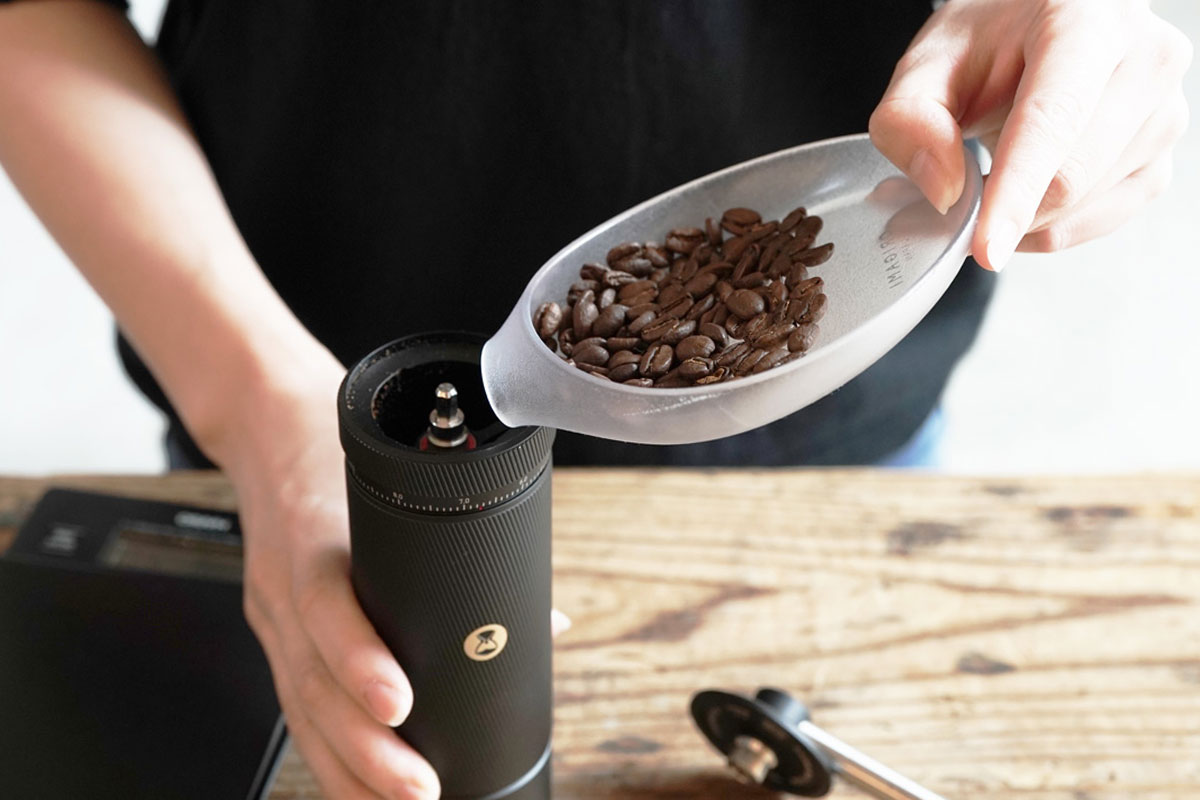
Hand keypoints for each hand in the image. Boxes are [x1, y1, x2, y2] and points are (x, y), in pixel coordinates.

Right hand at [220, 360, 568, 798]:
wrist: (266, 425)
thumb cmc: (340, 446)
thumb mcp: (397, 475)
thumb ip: (467, 545)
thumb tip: (550, 620)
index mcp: (313, 533)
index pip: (325, 605)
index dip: (359, 659)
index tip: (403, 702)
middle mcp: (282, 583)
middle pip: (310, 679)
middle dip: (364, 744)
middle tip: (420, 786)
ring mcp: (269, 613)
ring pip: (298, 705)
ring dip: (346, 767)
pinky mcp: (269, 632)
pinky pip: (292, 703)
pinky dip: (325, 753)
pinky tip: (355, 789)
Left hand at [869, 0, 1191, 270]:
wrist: (1039, 24)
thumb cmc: (989, 41)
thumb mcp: (927, 64)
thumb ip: (911, 120)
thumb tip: (944, 191)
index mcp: (1086, 20)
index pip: (1052, 122)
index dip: (1014, 194)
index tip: (986, 250)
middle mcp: (1143, 59)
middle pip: (1072, 176)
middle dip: (1003, 209)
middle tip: (955, 200)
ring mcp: (1162, 110)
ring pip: (1085, 206)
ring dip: (1023, 217)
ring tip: (990, 175)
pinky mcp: (1160, 156)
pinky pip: (1101, 220)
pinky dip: (1048, 227)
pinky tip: (1022, 199)